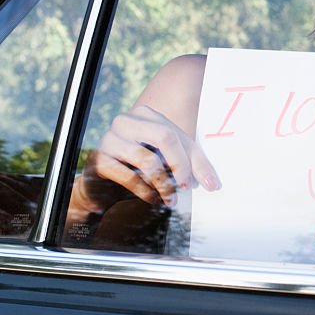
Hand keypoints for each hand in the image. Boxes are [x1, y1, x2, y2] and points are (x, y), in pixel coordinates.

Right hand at [72, 104, 220, 216]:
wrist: (103, 181)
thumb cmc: (141, 165)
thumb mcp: (170, 159)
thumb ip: (193, 166)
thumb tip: (214, 185)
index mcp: (146, 115)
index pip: (174, 134)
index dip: (187, 161)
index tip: (196, 184)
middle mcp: (126, 122)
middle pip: (164, 136)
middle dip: (179, 166)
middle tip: (183, 189)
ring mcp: (110, 139)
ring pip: (146, 158)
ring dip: (163, 184)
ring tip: (169, 199)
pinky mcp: (100, 160)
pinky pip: (128, 176)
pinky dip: (144, 191)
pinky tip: (152, 199)